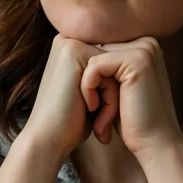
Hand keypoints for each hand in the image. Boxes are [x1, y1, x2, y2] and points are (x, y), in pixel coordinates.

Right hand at [21, 34, 114, 159]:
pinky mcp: (74, 52)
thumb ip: (105, 77)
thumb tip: (135, 67)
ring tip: (100, 123)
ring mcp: (71, 44)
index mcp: (73, 50)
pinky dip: (108, 99)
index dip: (113, 95)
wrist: (48, 140)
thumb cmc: (71, 125)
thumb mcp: (93, 96)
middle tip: (103, 124)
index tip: (103, 118)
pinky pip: (110, 75)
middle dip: (113, 98)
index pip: (113, 67)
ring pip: (115, 71)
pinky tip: (90, 110)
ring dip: (112, 101)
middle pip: (115, 68)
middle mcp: (70, 42)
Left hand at [79, 36, 182, 163]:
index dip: (90, 77)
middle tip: (97, 115)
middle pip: (95, 52)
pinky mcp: (136, 60)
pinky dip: (88, 88)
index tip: (94, 105)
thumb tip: (77, 50)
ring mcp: (143, 49)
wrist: (155, 145)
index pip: (99, 50)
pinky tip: (96, 109)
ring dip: (89, 89)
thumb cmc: (133, 122)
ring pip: (93, 59)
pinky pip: (94, 66)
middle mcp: (146, 42)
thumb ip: (106, 68)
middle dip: (90, 83)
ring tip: (100, 117)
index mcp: (142, 46)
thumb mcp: (116, 89)